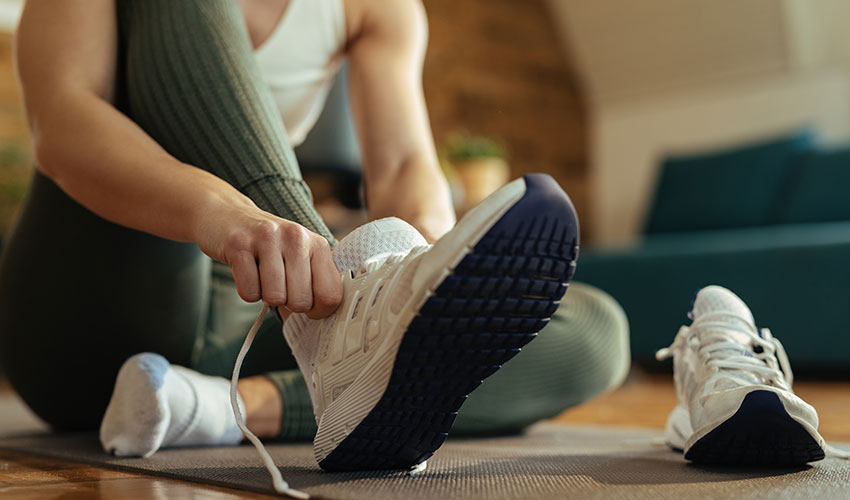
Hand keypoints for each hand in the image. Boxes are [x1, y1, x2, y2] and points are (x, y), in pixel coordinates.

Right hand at [195, 197, 341, 318]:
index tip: (307, 306)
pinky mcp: (239, 245)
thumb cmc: (270, 245)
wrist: (228, 216)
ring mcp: (267, 238)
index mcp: (318, 244)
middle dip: (288, 303)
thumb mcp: (301, 255)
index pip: (330, 295)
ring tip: (263, 275)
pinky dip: (247, 291)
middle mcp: (296, 237)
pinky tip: (247, 271)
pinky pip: (249, 292)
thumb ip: (317, 281)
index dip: (318, 311)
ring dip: (266, 295)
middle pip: (301, 301)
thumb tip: (325, 318)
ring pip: (274, 298)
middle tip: (280, 284)